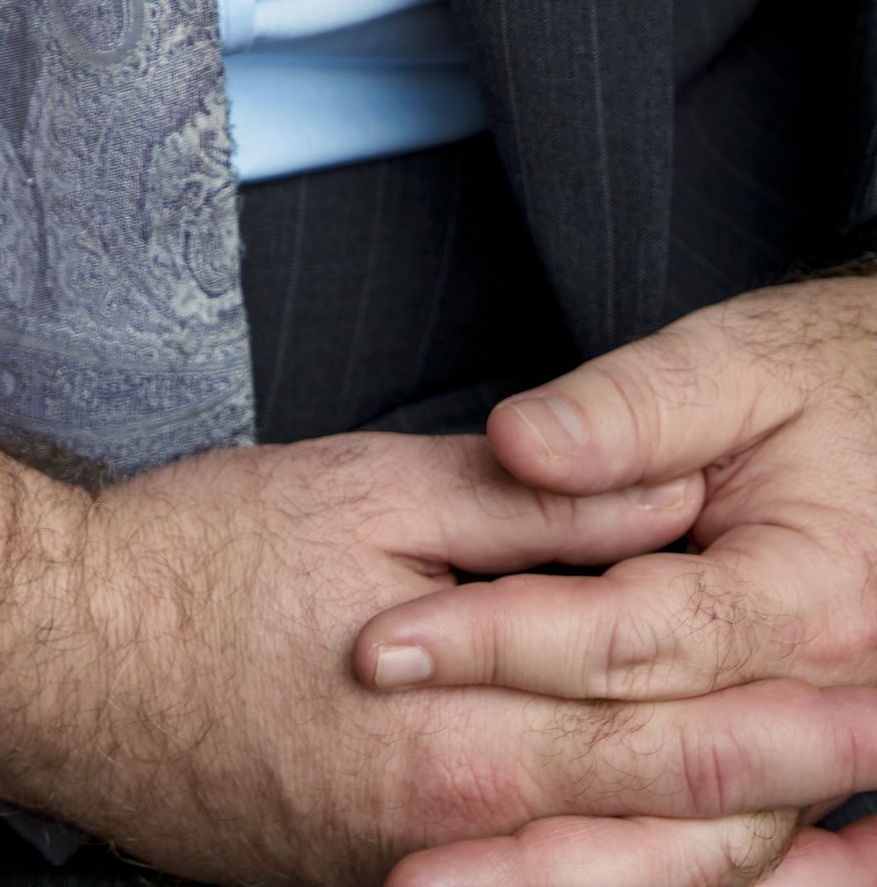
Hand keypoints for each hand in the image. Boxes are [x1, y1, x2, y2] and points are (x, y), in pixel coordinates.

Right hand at [33, 424, 876, 886]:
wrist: (48, 661)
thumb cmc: (188, 565)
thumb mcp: (362, 492)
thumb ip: (524, 510)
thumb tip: (657, 498)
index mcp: (464, 737)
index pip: (675, 744)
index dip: (789, 727)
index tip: (872, 699)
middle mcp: (454, 837)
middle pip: (667, 846)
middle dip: (789, 807)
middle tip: (875, 762)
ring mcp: (410, 877)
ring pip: (605, 885)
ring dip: (721, 865)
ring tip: (810, 828)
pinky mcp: (371, 884)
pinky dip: (612, 875)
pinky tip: (655, 851)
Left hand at [354, 273, 876, 886]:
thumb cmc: (821, 386)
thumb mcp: (734, 366)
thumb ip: (628, 409)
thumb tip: (522, 442)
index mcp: (796, 593)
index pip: (624, 638)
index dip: (497, 643)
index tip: (379, 648)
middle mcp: (816, 693)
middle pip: (653, 778)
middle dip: (514, 819)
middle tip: (394, 854)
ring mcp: (815, 753)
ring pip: (685, 850)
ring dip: (556, 878)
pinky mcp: (792, 773)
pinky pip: (707, 854)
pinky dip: (619, 874)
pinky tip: (520, 885)